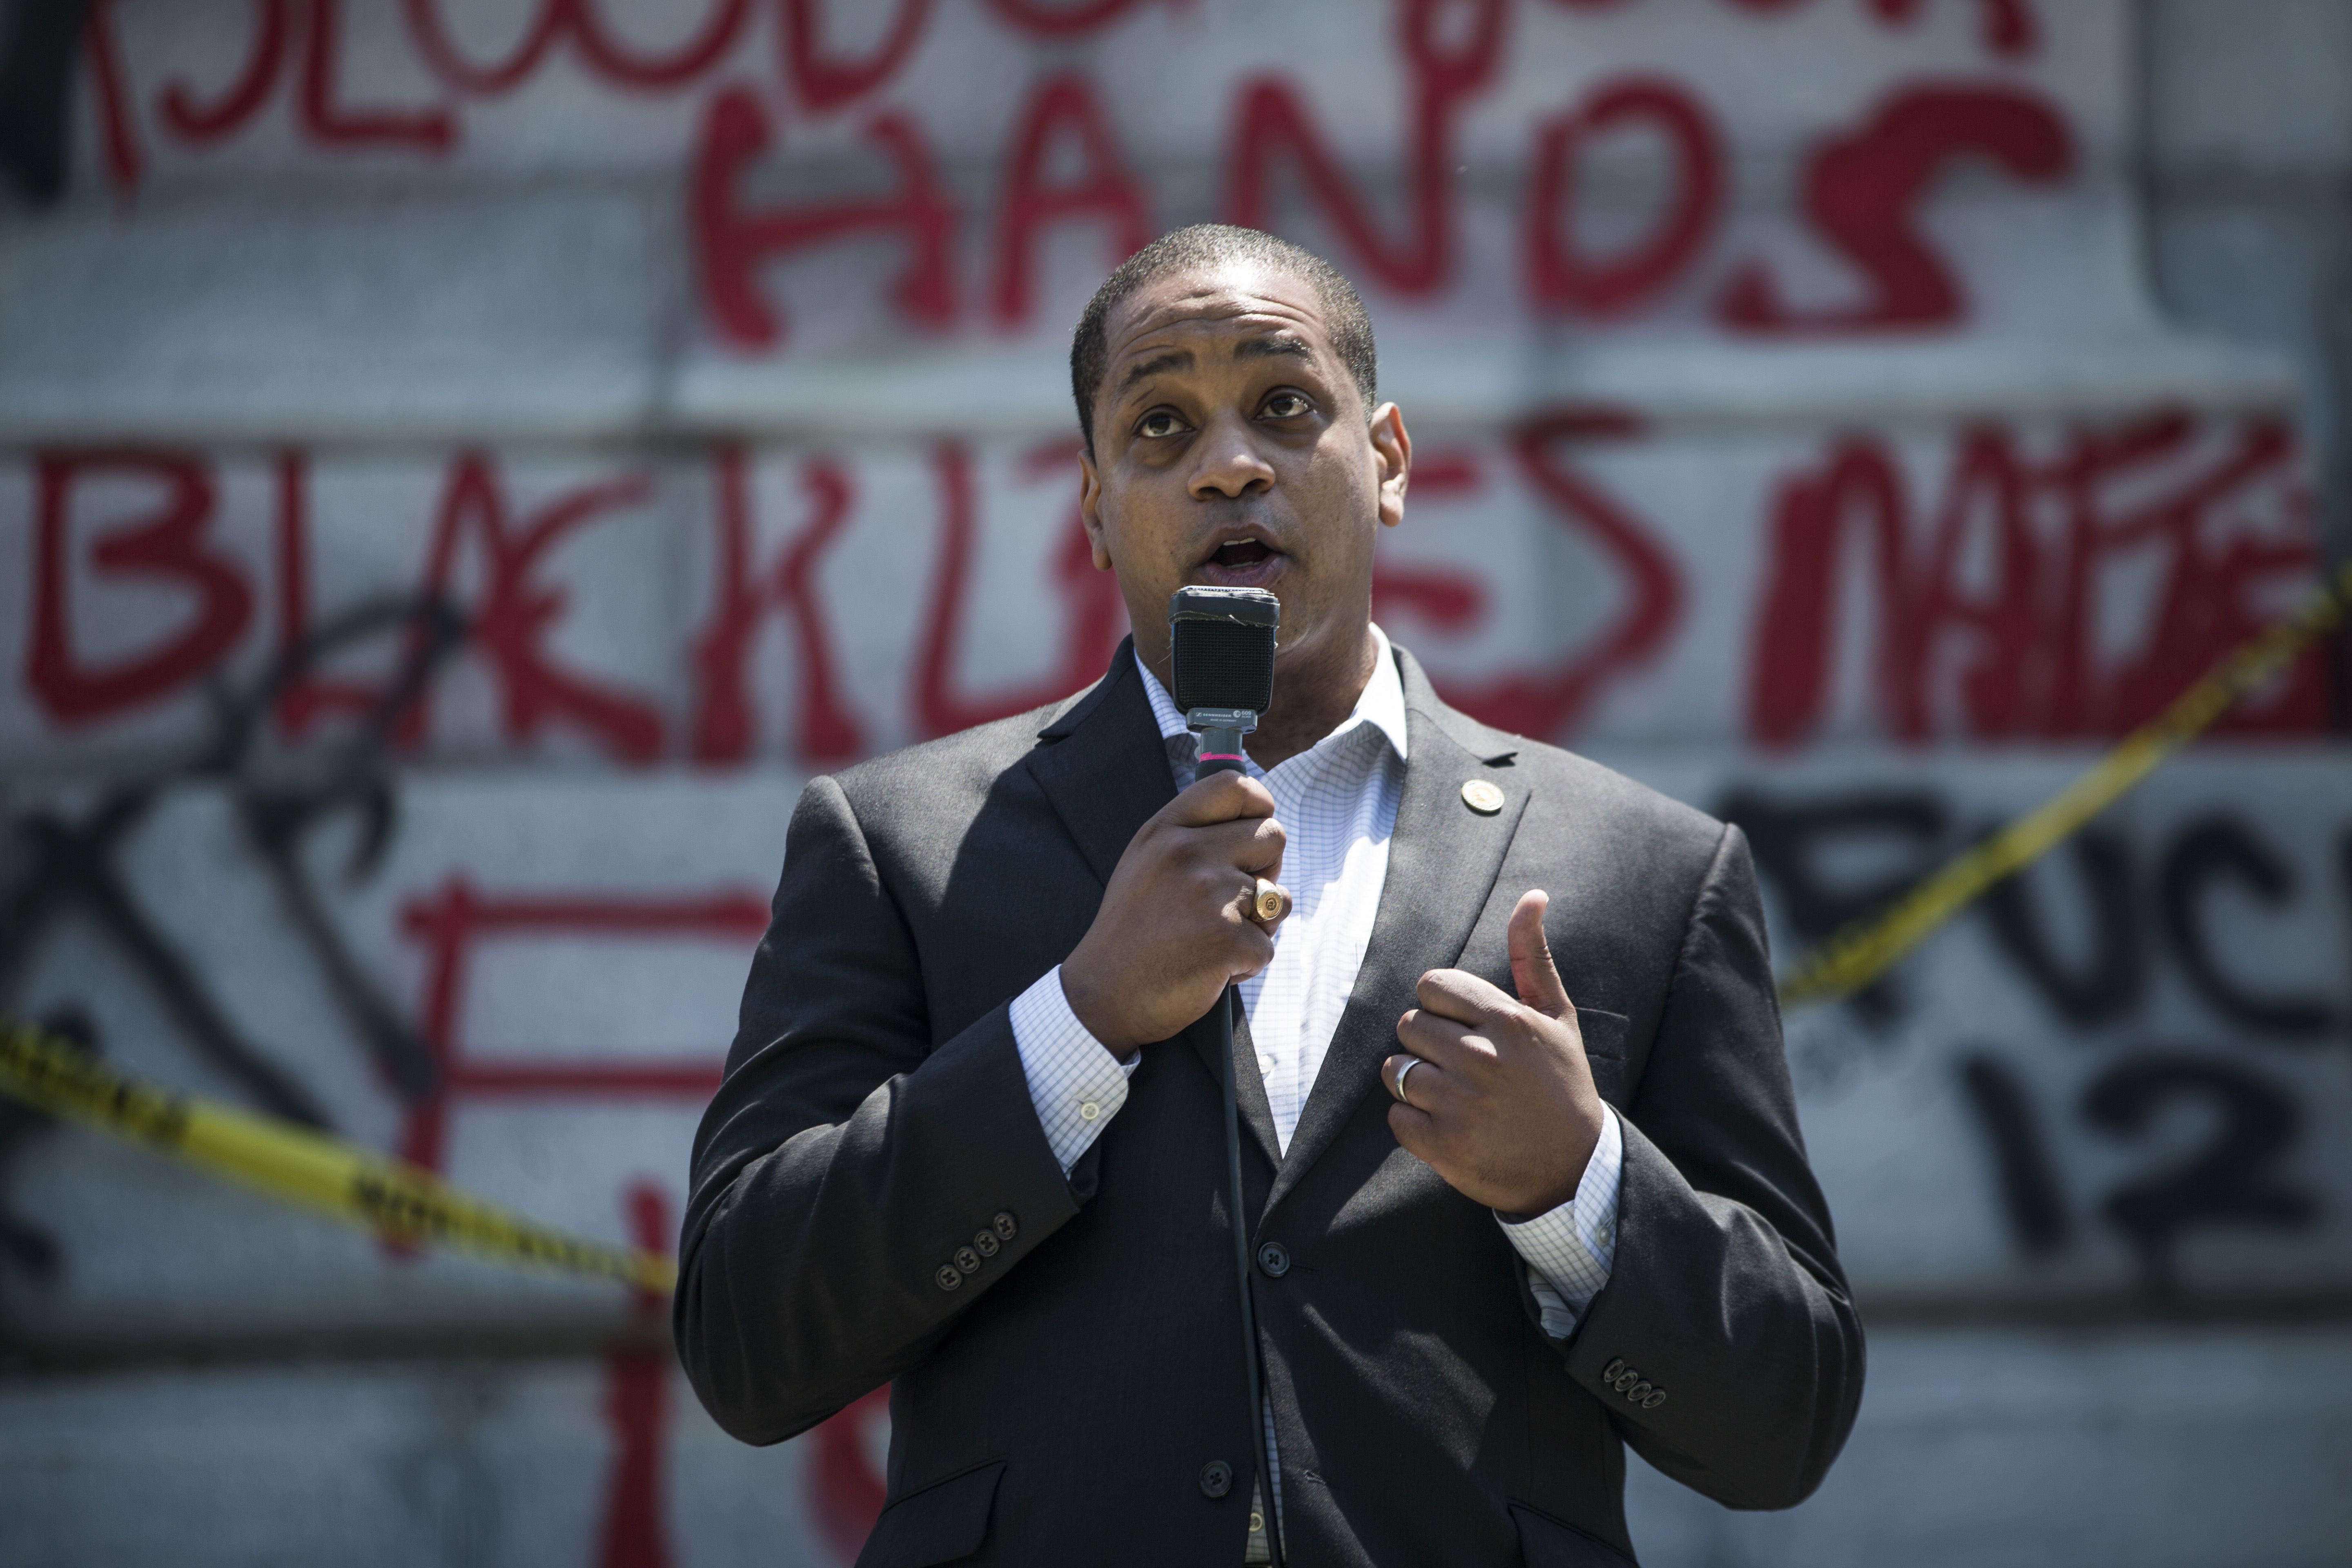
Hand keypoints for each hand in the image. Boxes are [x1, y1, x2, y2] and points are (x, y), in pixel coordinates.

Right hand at [1061, 772, 1290, 1057]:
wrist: (1104, 994)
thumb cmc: (1133, 930)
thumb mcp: (1148, 862)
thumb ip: (1194, 834)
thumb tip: (1259, 824)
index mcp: (1166, 829)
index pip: (1236, 786)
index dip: (1260, 808)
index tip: (1252, 838)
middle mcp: (1187, 853)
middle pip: (1273, 836)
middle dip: (1265, 870)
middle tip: (1230, 900)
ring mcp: (1209, 894)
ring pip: (1276, 897)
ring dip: (1255, 925)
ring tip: (1209, 938)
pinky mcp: (1227, 939)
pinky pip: (1267, 946)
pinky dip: (1246, 964)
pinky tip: (1208, 967)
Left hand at [1384, 890, 1605, 1214]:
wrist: (1576, 1169)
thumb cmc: (1563, 1085)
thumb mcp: (1556, 1017)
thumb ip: (1532, 956)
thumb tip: (1533, 895)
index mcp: (1507, 1021)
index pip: (1432, 986)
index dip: (1442, 1006)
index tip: (1465, 1027)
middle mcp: (1481, 1058)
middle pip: (1410, 1025)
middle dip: (1428, 1043)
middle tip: (1462, 1066)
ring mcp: (1460, 1103)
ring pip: (1396, 1070)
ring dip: (1415, 1082)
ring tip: (1453, 1095)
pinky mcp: (1443, 1145)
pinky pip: (1395, 1117)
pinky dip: (1413, 1123)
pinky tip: (1447, 1126)